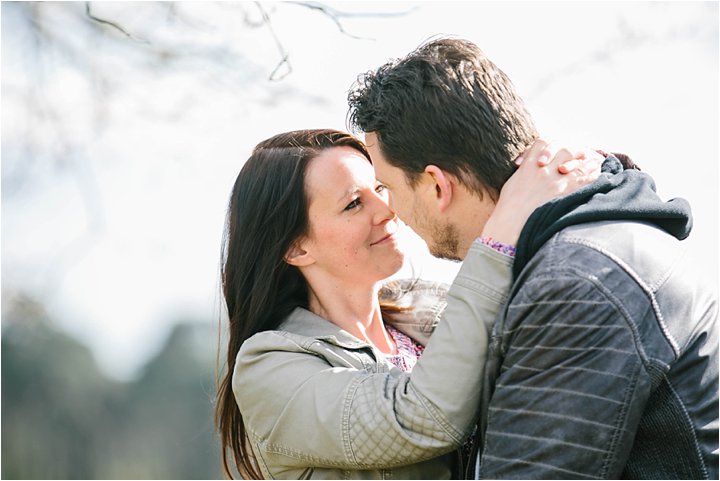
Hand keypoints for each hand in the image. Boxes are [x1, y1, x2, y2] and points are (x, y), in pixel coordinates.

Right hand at [481, 139, 603, 244]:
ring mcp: (555, 179)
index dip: (551, 144)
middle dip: (571, 150)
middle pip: (563, 149)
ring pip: (576, 161)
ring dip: (585, 160)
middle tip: (578, 153)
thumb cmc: (509, 206)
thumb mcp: (512, 182)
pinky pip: (583, 177)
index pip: (542, 142)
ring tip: (593, 161)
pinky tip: (596, 172)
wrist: (513, 221)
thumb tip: (529, 169)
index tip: (556, 148)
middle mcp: (543, 168)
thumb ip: (524, 172)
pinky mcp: (565, 191)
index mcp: (528, 164)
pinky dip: (591, 174)